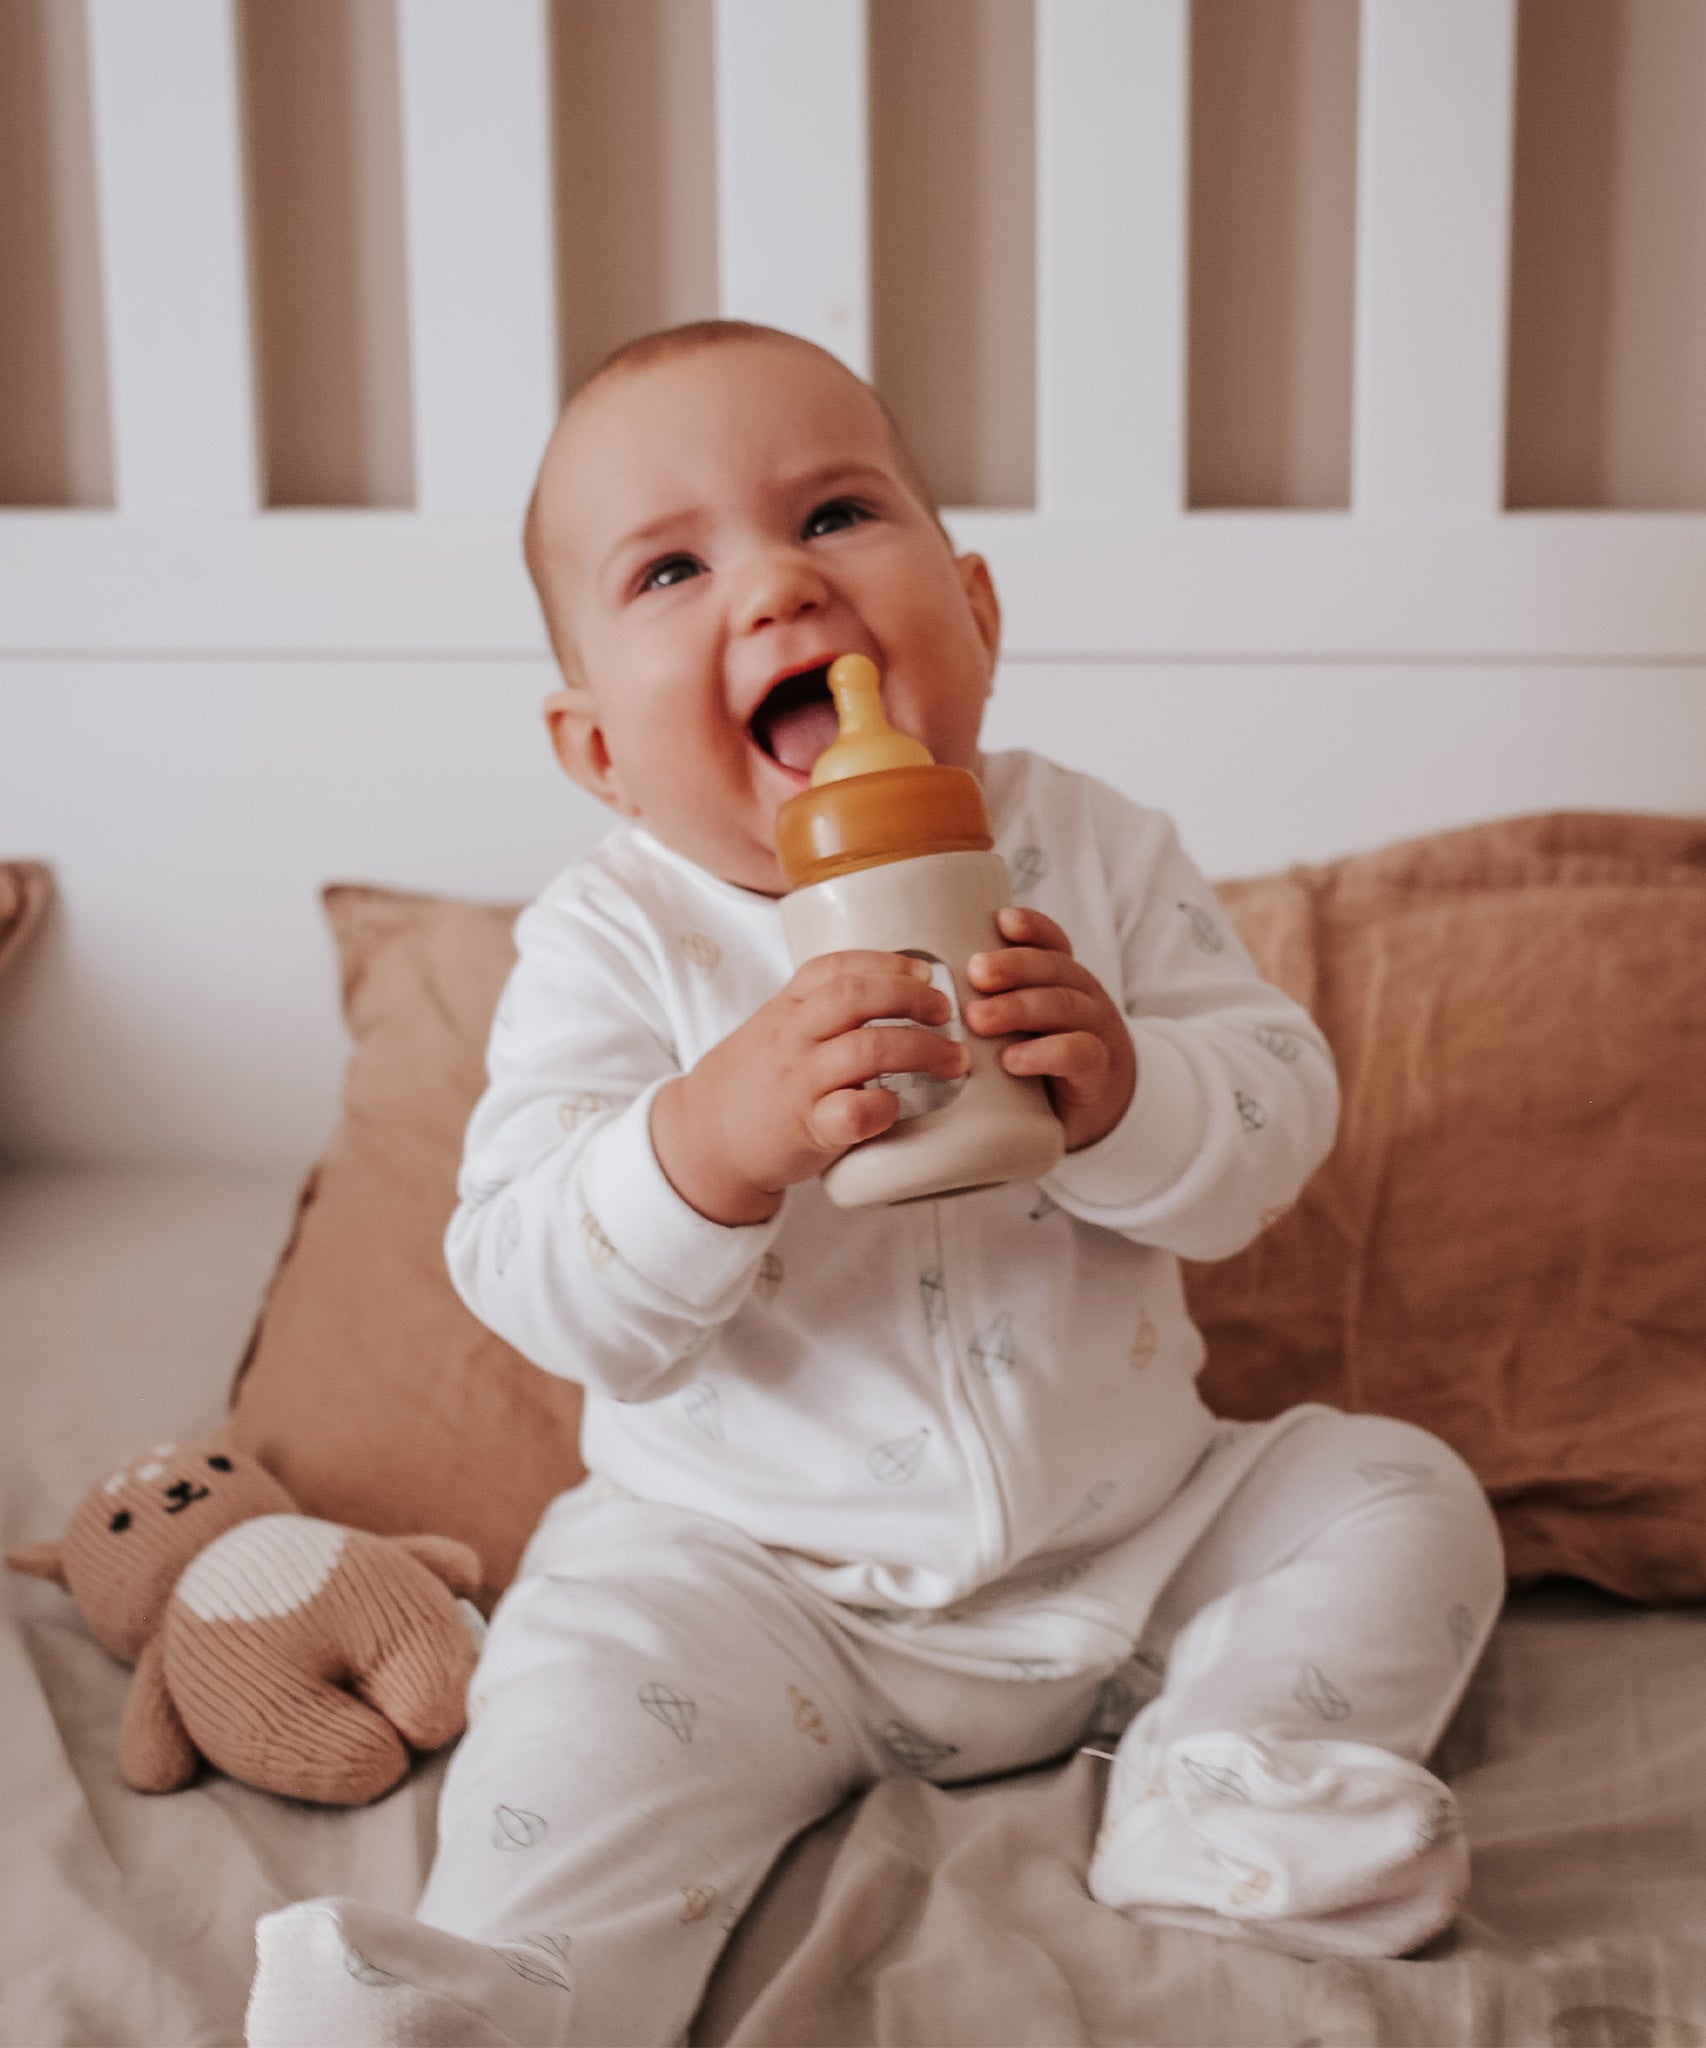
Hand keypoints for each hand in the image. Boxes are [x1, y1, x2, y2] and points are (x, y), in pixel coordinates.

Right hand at [651, 951, 971, 1224]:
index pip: (835, 967)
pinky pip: (851, 1112)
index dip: (885, 962)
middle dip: (912, 997)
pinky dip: (883, 1107)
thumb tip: (900, 993)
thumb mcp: (778, 1030)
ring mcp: (799, 1082)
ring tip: (953, 1060)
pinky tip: (898, 1107)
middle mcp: (792, 1038)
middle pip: (855, 998)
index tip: (923, 970)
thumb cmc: (758, 1082)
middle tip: (946, 1012)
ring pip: (865, 1049)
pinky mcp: (807, 1129)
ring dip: (921, 1049)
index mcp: (786, 1008)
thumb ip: (821, 1012)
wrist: (703, 1138)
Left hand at [965, 907, 1136, 1151]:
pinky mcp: (1097, 1072)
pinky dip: (1044, 1054)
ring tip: (978, 1019)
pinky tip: (1012, 1059)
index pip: (1052, 941)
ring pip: (1065, 1005)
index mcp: (1061, 978)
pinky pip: (1080, 1053)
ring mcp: (1094, 1031)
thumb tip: (919, 986)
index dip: (1031, 927)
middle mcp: (1082, 995)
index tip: (1001, 920)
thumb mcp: (1020, 1022)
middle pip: (1055, 967)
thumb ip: (987, 1000)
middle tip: (975, 973)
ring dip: (1019, 1007)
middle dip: (1013, 966)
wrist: (1096, 1107)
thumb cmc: (1042, 1059)